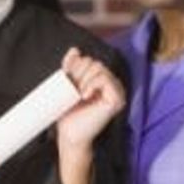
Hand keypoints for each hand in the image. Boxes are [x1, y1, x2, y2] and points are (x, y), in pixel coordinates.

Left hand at [54, 48, 125, 183]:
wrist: (70, 134)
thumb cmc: (68, 113)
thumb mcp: (67, 86)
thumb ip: (71, 68)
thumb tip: (75, 50)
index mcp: (100, 79)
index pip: (88, 60)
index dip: (74, 66)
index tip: (66, 80)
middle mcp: (110, 83)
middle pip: (93, 62)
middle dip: (78, 73)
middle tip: (72, 89)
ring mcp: (116, 91)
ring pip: (99, 68)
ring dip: (84, 79)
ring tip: (78, 94)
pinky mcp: (117, 99)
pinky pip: (105, 79)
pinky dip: (92, 84)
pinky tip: (85, 95)